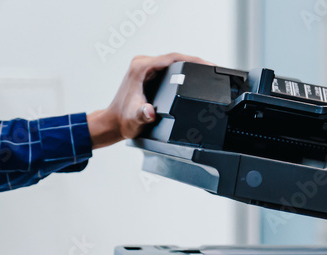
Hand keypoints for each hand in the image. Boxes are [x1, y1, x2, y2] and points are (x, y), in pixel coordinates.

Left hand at [87, 52, 213, 148]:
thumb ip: (142, 115)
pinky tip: (192, 76)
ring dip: (189, 65)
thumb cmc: (123, 120)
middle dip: (195, 62)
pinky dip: (182, 70)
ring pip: (173, 61)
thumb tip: (149, 111)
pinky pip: (169, 67)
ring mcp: (145, 67)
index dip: (192, 60)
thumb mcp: (135, 119)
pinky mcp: (148, 73)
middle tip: (212, 69)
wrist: (114, 123)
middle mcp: (142, 64)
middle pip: (175, 57)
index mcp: (140, 68)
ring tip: (206, 71)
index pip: (172, 58)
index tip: (207, 64)